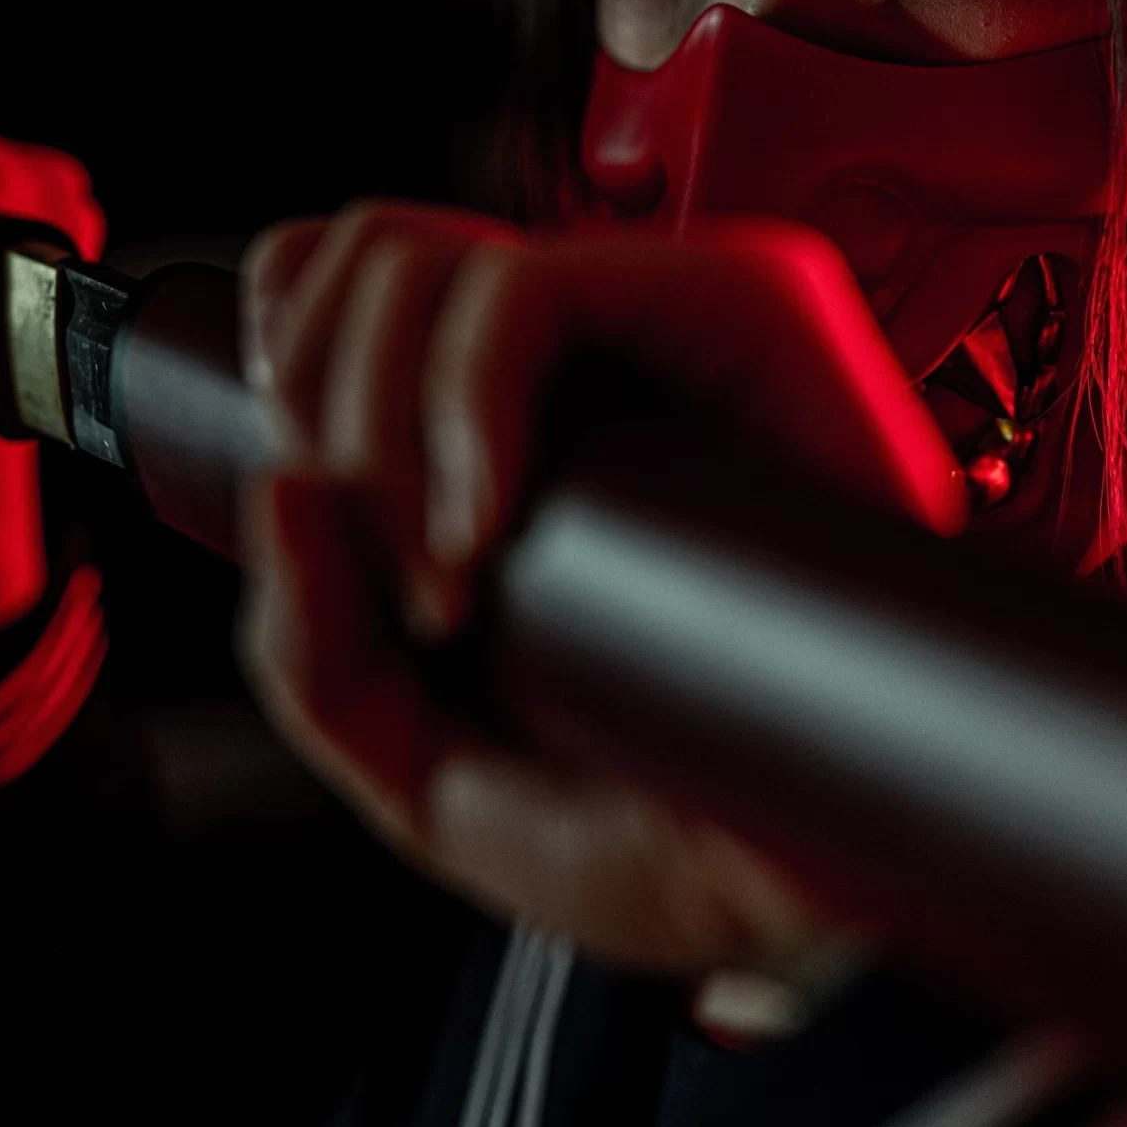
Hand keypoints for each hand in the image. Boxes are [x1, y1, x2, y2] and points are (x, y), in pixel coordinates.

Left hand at [236, 207, 964, 977]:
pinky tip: (487, 529)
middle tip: (395, 579)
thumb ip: (318, 655)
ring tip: (450, 580)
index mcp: (533, 414)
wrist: (845, 874)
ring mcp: (667, 312)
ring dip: (377, 436)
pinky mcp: (739, 299)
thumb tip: (281, 491)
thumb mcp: (434, 771)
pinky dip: (460, 412)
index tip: (321, 511)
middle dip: (313, 423)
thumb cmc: (689, 822)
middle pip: (361, 253)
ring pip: (416, 258)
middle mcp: (596, 344)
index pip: (353, 268)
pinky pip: (524, 292)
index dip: (288, 359)